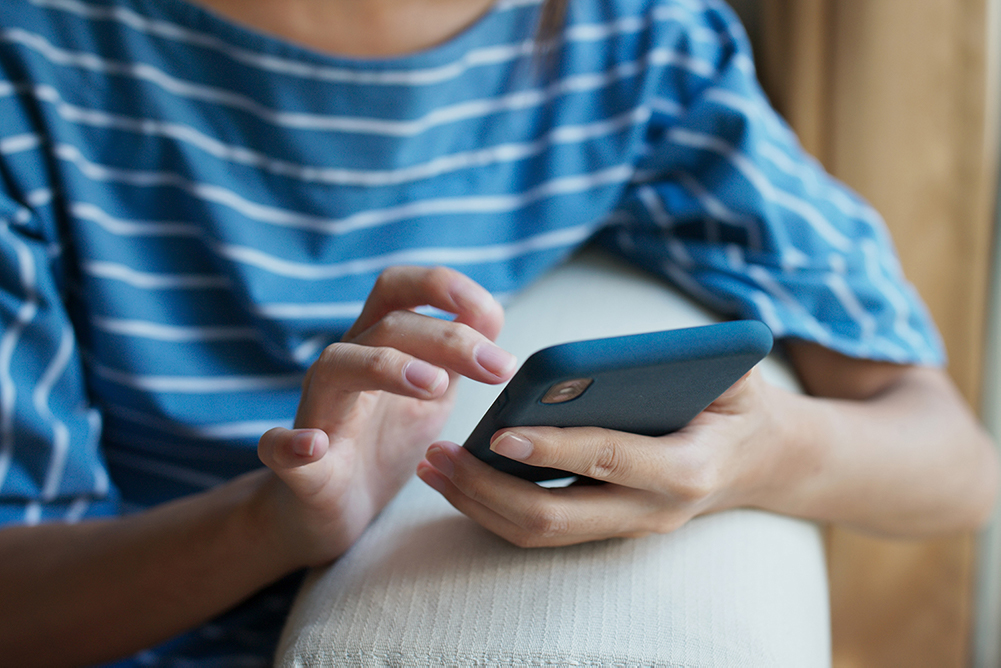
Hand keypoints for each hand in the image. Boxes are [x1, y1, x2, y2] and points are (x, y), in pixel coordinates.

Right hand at [255, 266, 516, 566]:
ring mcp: (317, 413)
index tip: (492, 316)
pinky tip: (313, 446)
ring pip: (336, 366)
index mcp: (377, 347)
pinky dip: (289, 444)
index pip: (398, 289)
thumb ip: (457, 356)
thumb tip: (493, 316)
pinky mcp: (296, 468)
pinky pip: (276, 448)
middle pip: (386, 325)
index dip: (442, 287)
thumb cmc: (385, 443)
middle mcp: (343, 367)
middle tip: (499, 367)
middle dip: (447, 337)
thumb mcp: (433, 394)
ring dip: (385, 367)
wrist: (335, 510)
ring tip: (436, 386)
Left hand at [416, 369, 786, 546]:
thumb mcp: (735, 373)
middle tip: (440, 455)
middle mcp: (652, 511)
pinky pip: (541, 530)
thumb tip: (624, 349)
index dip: (555, 449)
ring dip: (479, 504)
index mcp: (687, 468)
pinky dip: (493, 508)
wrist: (758, 461)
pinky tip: (458, 477)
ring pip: (539, 533)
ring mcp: (626, 528)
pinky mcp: (605, 528)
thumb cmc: (738, 405)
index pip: (610, 460)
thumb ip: (695, 357)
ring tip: (433, 465)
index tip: (501, 433)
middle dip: (489, 490)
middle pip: (557, 517)